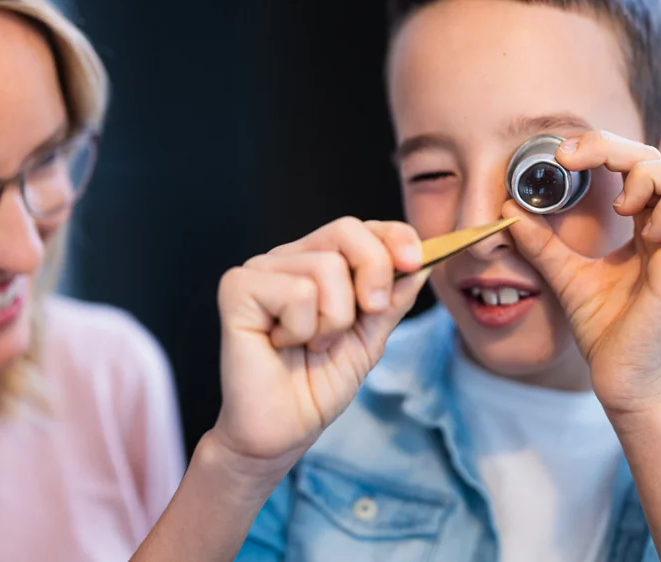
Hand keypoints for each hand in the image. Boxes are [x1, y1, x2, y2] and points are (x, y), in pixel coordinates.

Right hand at [213, 217, 428, 468]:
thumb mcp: (370, 338)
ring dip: (334, 320)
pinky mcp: (238, 288)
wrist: (281, 432)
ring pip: (326, 267)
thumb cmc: (316, 386)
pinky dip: (303, 328)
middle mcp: (288, 258)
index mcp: (317, 262)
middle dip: (374, 272)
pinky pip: (296, 291)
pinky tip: (283, 344)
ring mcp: (260, 270)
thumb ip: (392, 299)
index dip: (393, 236)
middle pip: (347, 230)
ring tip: (312, 344)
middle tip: (369, 313)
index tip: (415, 261)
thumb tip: (422, 261)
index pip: (361, 228)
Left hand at [503, 130, 660, 417]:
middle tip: (575, 161)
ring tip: (620, 207)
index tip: (564, 156)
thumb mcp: (564, 275)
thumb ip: (542, 243)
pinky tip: (643, 234)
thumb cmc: (604, 329)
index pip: (638, 164)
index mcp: (643, 226)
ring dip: (649, 178)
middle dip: (617, 148)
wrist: (618, 378)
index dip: (604, 148)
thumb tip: (511, 207)